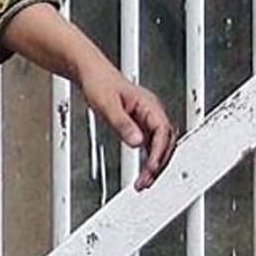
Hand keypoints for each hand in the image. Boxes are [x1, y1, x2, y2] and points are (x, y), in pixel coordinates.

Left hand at [77, 59, 177, 189]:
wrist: (90, 72)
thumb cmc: (98, 82)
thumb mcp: (106, 103)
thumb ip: (122, 123)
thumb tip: (137, 142)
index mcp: (150, 105)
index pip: (163, 133)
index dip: (159, 152)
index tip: (151, 168)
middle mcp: (152, 113)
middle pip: (166, 143)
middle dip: (158, 165)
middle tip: (146, 182)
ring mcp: (147, 119)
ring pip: (159, 147)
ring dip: (154, 165)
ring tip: (143, 183)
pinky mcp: (140, 125)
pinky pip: (150, 146)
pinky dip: (148, 159)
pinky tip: (143, 172)